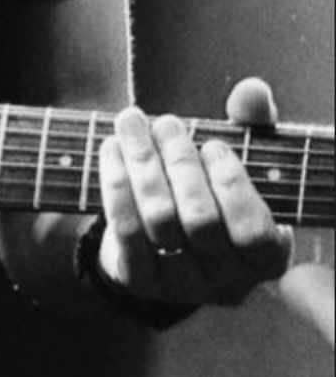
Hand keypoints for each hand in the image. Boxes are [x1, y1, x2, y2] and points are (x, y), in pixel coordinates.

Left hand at [97, 76, 293, 308]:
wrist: (166, 241)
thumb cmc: (213, 190)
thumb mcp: (240, 159)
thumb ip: (253, 124)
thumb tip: (252, 91)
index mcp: (265, 258)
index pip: (251, 229)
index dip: (231, 183)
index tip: (213, 144)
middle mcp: (226, 283)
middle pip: (199, 220)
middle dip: (180, 163)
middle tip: (165, 123)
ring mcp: (181, 286)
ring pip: (158, 221)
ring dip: (143, 164)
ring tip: (132, 123)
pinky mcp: (138, 281)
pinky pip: (124, 228)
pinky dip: (115, 183)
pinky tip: (111, 149)